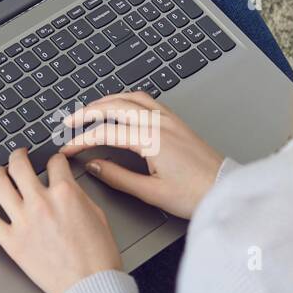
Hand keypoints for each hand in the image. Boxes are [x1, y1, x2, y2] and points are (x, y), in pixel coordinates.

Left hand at [0, 148, 121, 292]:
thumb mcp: (97, 215)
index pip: (53, 163)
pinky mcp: (11, 242)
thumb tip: (65, 189)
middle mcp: (41, 202)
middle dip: (18, 156)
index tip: (51, 162)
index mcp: (65, 193)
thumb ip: (77, 196)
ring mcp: (23, 222)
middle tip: (18, 156)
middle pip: (19, 166)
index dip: (53, 159)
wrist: (91, 286)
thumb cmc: (99, 256)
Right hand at [60, 92, 224, 219]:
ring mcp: (170, 119)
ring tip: (90, 111)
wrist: (225, 191)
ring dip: (107, 101)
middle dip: (87, 112)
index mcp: (152, 139)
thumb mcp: (151, 192)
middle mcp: (160, 123)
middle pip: (115, 106)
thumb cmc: (195, 194)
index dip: (82, 140)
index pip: (106, 133)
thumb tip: (94, 166)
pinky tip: (120, 108)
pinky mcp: (177, 122)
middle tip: (69, 123)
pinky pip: (146, 100)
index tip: (67, 149)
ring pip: (131, 97)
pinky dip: (126, 100)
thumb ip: (118, 177)